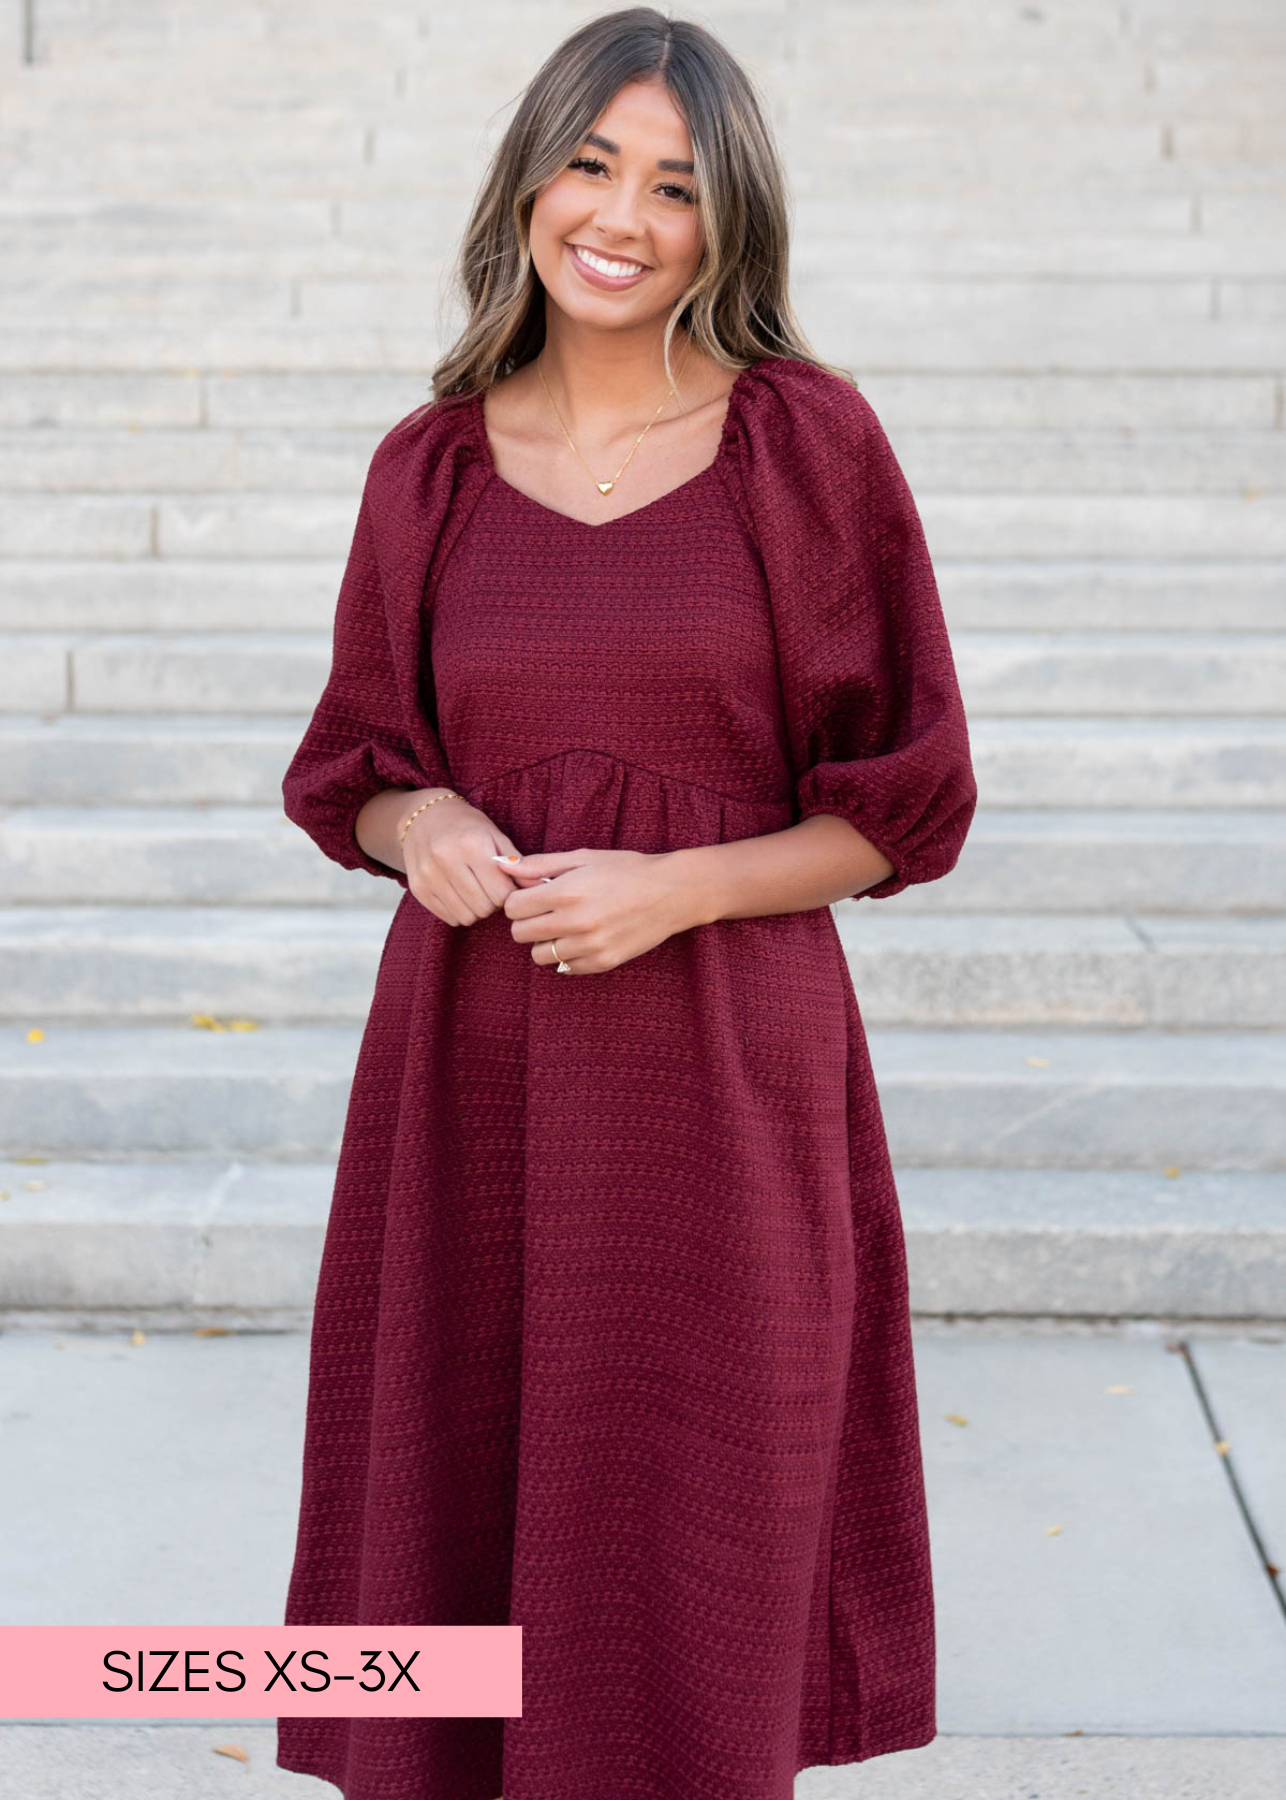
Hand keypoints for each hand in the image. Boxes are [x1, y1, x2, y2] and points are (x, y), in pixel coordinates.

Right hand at [399, 791, 523, 926]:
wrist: (423, 818)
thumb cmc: (466, 827)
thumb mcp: (495, 836)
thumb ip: (517, 863)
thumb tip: (540, 887)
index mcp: (472, 844)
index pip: (501, 893)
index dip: (508, 893)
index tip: (505, 884)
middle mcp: (447, 859)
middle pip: (484, 907)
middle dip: (493, 903)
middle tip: (490, 889)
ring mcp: (429, 875)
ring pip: (467, 917)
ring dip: (477, 910)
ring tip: (475, 891)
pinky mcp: (418, 888)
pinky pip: (449, 918)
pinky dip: (459, 912)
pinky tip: (459, 894)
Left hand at [499, 846, 694, 974]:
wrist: (670, 893)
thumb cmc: (626, 869)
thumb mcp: (583, 857)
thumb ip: (541, 865)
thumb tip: (505, 867)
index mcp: (567, 892)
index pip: (513, 908)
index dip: (518, 901)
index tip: (532, 897)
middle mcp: (575, 922)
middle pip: (520, 934)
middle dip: (527, 921)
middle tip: (546, 911)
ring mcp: (589, 946)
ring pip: (539, 955)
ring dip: (545, 941)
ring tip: (565, 926)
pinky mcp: (602, 962)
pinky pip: (564, 968)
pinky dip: (567, 955)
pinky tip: (583, 938)